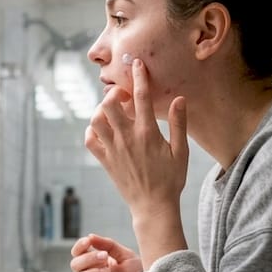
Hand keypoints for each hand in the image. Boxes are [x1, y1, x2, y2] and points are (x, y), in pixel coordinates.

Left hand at [84, 57, 188, 220]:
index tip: (136, 64)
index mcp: (147, 133)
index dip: (139, 76)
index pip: (141, 97)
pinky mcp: (105, 161)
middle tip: (124, 95)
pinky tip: (103, 129)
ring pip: (96, 120)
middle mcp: (127, 138)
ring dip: (102, 110)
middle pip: (110, 104)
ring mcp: (113, 150)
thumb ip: (178, 123)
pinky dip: (92, 130)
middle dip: (115, 92)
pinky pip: (90, 140)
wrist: (153, 207)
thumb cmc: (171, 180)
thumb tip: (178, 99)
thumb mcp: (181, 152)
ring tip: (113, 111)